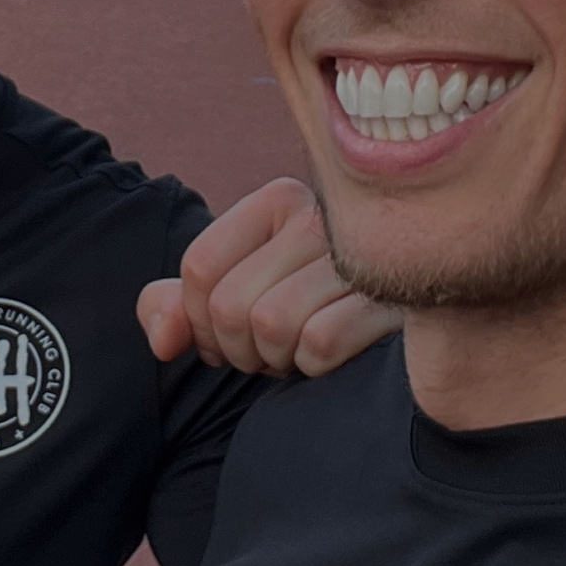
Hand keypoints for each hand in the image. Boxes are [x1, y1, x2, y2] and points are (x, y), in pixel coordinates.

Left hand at [138, 178, 400, 378]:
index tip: (223, 334)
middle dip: (239, 348)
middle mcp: (321, 216)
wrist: (402, 325)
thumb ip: (177, 307)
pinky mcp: (393, 297)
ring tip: (298, 350)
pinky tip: (332, 355)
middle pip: (232, 304)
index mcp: (279, 200)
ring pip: (272, 326)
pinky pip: (319, 345)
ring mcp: (361, 255)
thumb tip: (163, 342)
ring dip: (277, 358)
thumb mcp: (234, 295)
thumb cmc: (304, 306)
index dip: (199, 320)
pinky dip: (315, 366)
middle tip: (268, 349)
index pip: (199, 268)